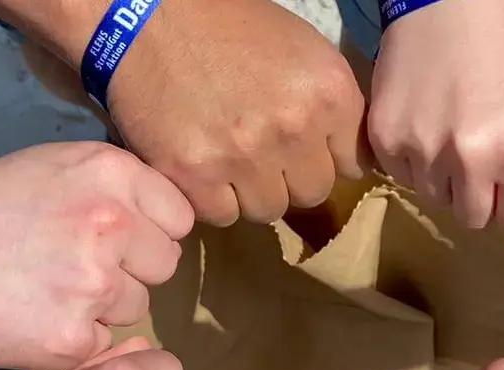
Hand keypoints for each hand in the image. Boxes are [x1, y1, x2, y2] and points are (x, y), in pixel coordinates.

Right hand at [0, 142, 193, 369]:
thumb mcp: (56, 167)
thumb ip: (116, 187)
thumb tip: (164, 218)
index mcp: (111, 174)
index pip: (180, 217)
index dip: (153, 231)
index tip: (123, 238)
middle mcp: (112, 226)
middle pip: (164, 265)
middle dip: (132, 270)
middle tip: (79, 266)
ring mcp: (94, 286)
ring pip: (135, 307)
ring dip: (103, 306)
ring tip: (48, 289)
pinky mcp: (73, 338)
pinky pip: (102, 344)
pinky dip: (75, 337)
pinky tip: (36, 317)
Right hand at [106, 0, 367, 224]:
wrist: (151, 17)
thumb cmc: (229, 27)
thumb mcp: (303, 52)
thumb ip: (331, 106)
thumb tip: (350, 157)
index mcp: (329, 93)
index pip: (353, 164)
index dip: (325, 157)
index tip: (303, 148)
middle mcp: (294, 128)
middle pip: (312, 193)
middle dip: (289, 177)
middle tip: (259, 150)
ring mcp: (243, 156)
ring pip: (267, 210)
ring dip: (249, 192)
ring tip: (226, 154)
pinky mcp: (195, 175)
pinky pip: (221, 216)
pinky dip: (210, 199)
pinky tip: (200, 164)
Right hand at [369, 0, 503, 235]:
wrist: (449, 7)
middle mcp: (472, 160)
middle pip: (473, 218)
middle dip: (479, 195)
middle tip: (477, 155)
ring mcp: (424, 152)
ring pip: (436, 200)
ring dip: (445, 179)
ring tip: (449, 134)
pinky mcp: (387, 142)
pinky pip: (403, 178)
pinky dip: (413, 161)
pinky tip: (424, 123)